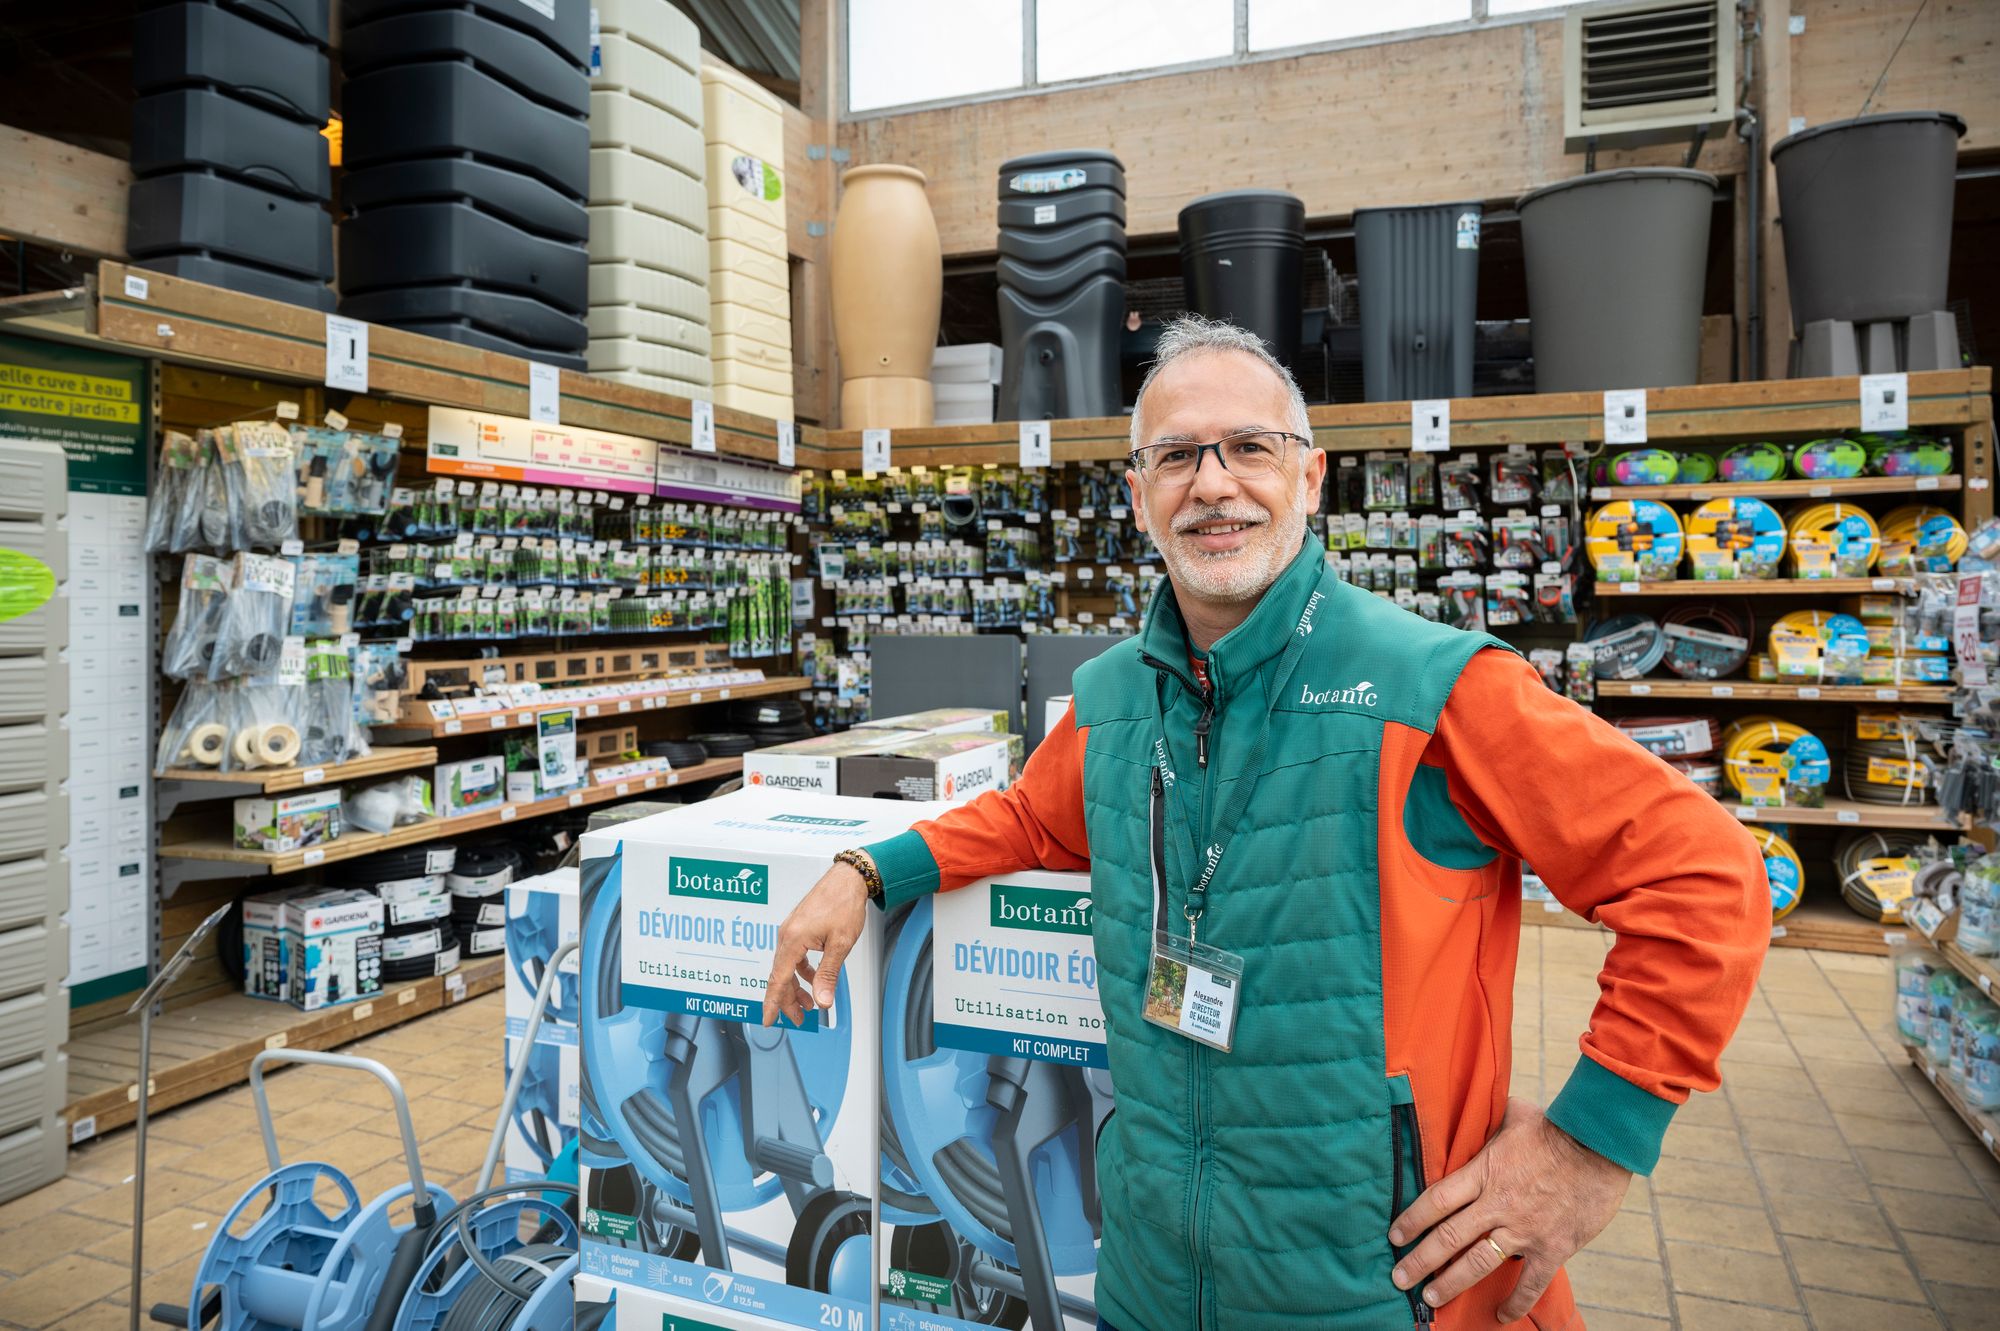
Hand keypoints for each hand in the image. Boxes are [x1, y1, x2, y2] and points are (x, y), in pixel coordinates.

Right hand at [761, 861, 870, 1027]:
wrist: (847, 878)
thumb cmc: (844, 904)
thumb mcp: (840, 944)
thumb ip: (828, 974)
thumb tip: (822, 1000)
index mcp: (793, 940)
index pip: (778, 980)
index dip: (773, 1003)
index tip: (767, 1020)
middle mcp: (786, 935)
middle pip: (780, 976)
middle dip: (789, 1000)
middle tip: (801, 1018)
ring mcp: (790, 931)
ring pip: (787, 967)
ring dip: (796, 987)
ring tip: (809, 1003)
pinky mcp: (797, 928)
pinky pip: (793, 956)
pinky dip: (801, 971)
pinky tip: (813, 978)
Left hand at [1389, 1098, 1630, 1322]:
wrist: (1601, 1145)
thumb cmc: (1557, 1126)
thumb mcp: (1514, 1113)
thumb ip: (1490, 1120)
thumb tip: (1477, 1108)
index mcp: (1483, 1172)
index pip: (1436, 1200)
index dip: (1411, 1220)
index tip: (1395, 1236)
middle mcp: (1496, 1204)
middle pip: (1447, 1238)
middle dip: (1419, 1261)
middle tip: (1399, 1277)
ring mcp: (1523, 1229)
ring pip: (1477, 1263)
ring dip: (1450, 1284)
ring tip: (1430, 1298)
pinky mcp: (1552, 1248)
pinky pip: (1529, 1283)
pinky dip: (1515, 1303)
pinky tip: (1502, 1316)